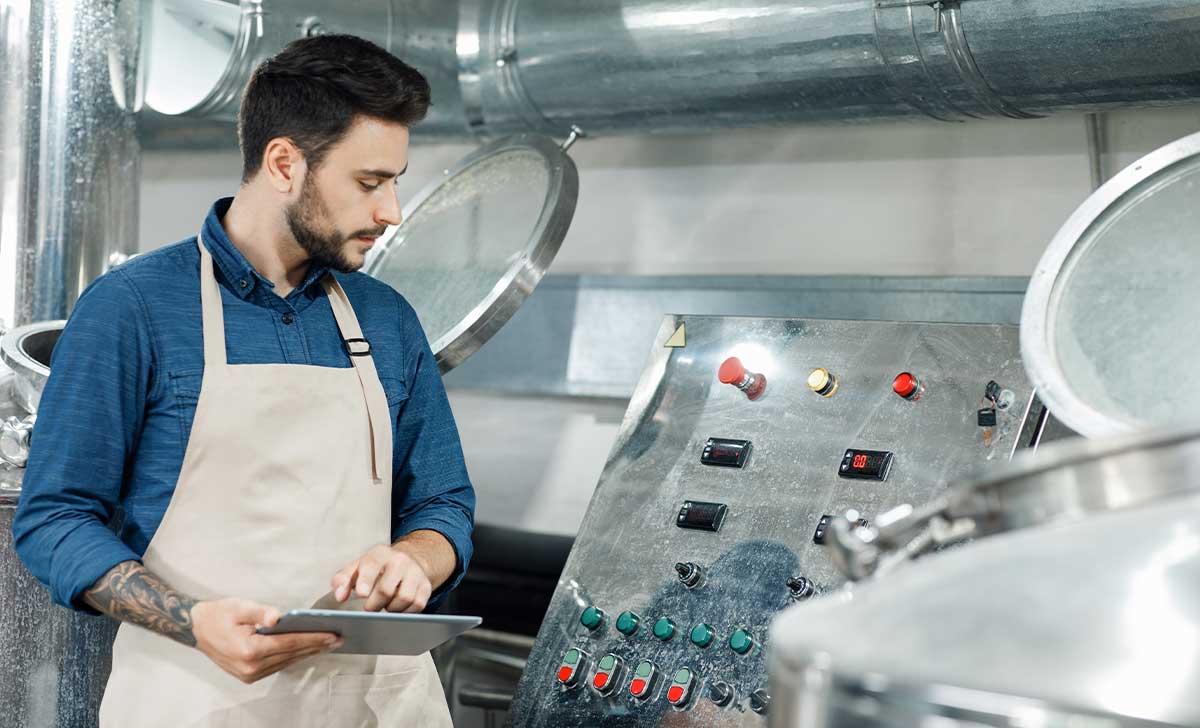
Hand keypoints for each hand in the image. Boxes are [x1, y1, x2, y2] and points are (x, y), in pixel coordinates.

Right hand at [191, 598, 340, 683]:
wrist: (197, 629)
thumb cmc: (218, 615)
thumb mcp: (239, 606)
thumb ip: (260, 611)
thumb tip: (279, 616)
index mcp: (249, 650)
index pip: (290, 643)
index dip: (314, 638)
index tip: (333, 634)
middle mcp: (251, 666)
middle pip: (291, 654)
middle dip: (316, 646)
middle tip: (339, 638)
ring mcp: (250, 674)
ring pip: (286, 662)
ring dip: (307, 652)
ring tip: (328, 643)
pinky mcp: (249, 676)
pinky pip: (278, 666)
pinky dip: (293, 657)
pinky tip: (307, 649)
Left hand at [331, 543, 432, 612]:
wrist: (403, 561)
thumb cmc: (375, 568)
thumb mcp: (356, 568)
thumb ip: (342, 580)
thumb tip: (340, 596)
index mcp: (380, 553)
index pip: (372, 565)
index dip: (366, 580)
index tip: (361, 594)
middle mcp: (400, 560)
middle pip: (386, 589)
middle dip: (374, 604)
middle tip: (369, 608)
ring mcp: (416, 573)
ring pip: (404, 599)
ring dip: (391, 608)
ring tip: (385, 605)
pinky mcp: (426, 586)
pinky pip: (417, 605)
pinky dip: (405, 611)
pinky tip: (397, 606)